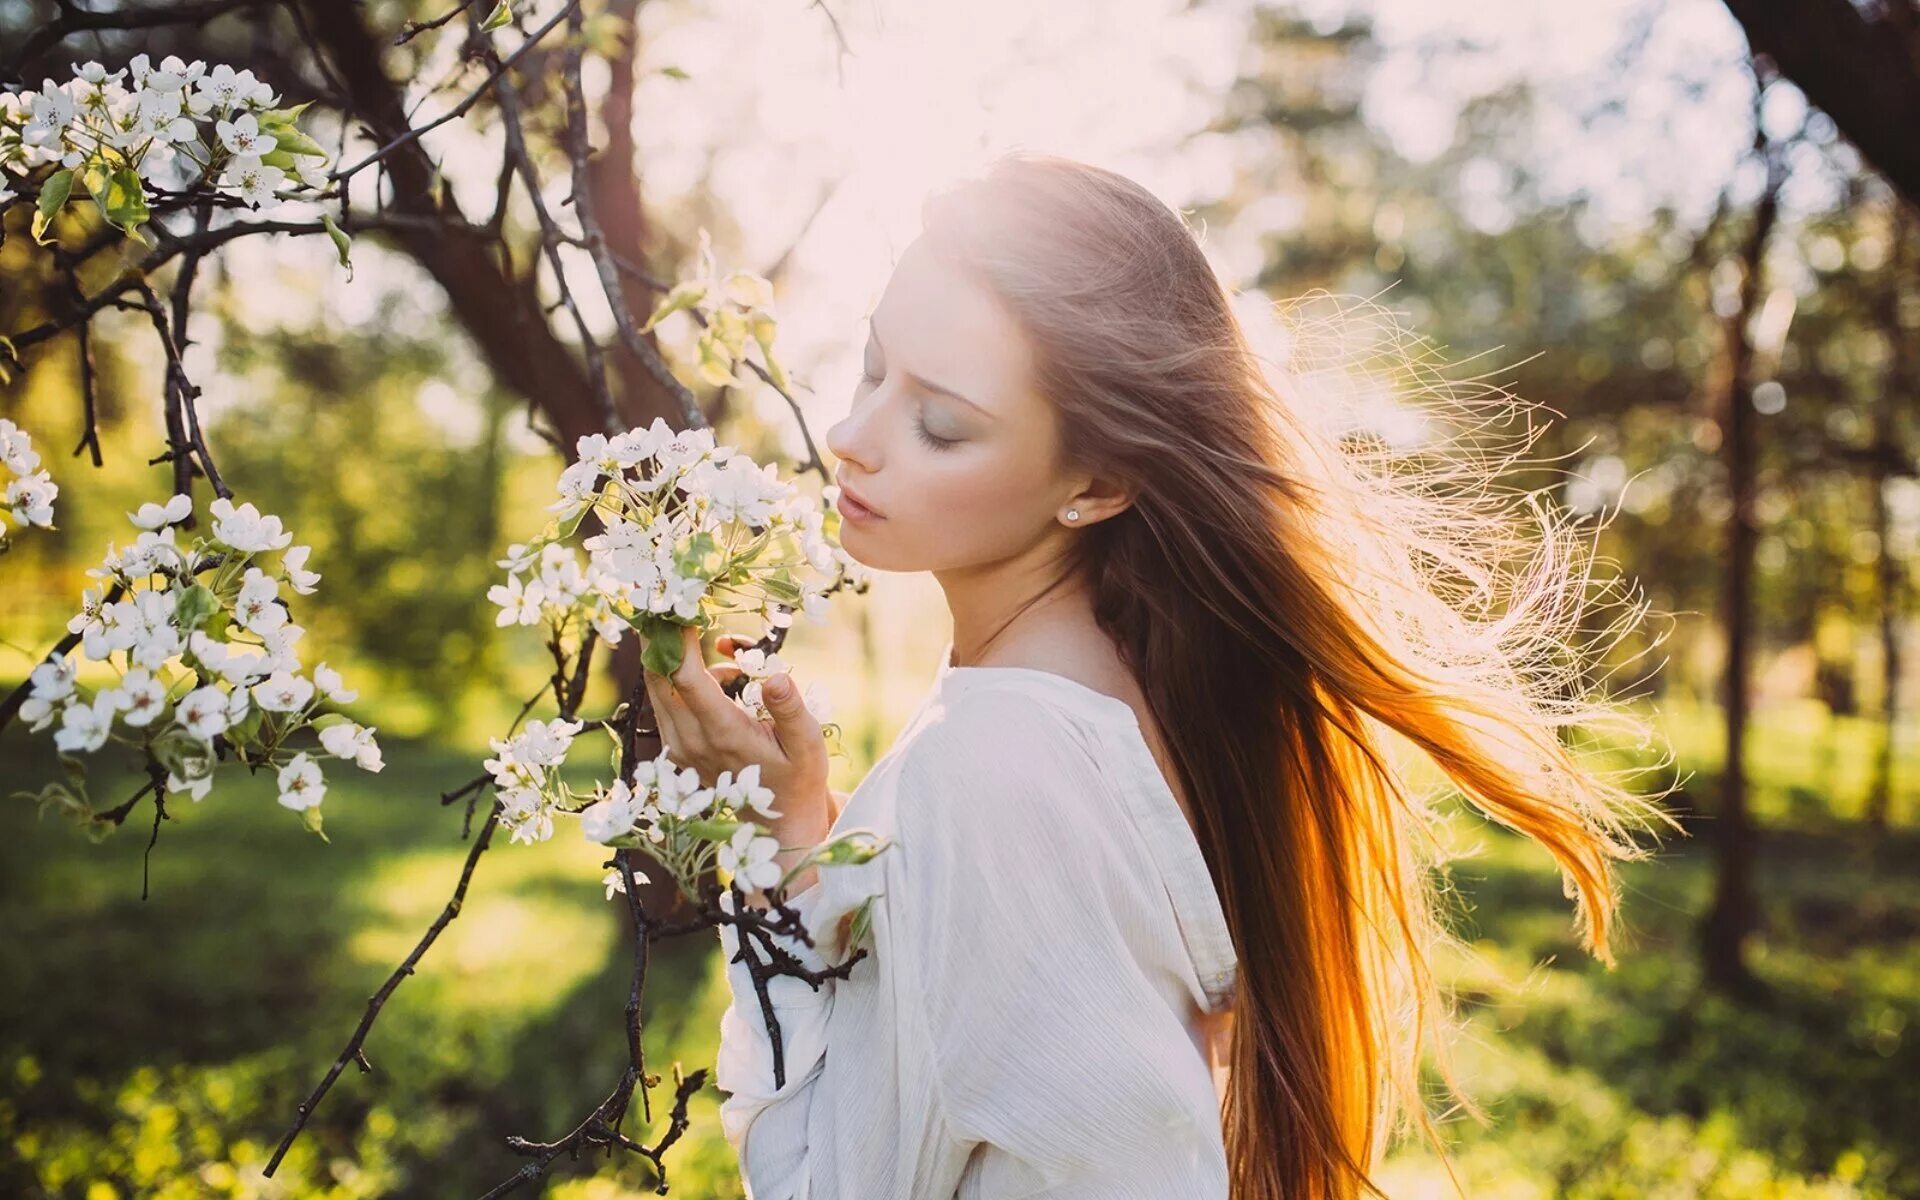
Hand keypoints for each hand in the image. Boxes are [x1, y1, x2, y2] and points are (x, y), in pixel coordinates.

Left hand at [640, 625, 832, 846]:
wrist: (777, 821)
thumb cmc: (797, 776)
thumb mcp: (808, 744)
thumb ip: (791, 709)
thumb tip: (775, 676)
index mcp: (723, 734)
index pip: (686, 679)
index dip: (678, 641)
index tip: (682, 608)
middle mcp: (691, 741)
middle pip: (658, 678)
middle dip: (661, 639)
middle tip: (677, 606)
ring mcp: (678, 747)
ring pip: (659, 689)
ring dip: (678, 659)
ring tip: (721, 652)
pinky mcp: (675, 748)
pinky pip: (667, 703)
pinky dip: (684, 681)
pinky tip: (724, 683)